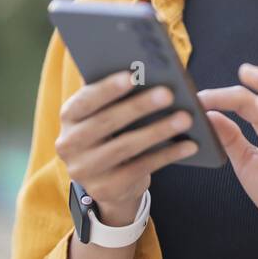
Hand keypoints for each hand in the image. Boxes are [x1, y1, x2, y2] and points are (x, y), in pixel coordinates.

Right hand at [55, 70, 198, 220]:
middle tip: (168, 94)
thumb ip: (119, 93)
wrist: (109, 181)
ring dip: (158, 130)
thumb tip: (148, 70)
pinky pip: (140, 169)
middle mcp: (69, 144)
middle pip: (105, 122)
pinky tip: (188, 145)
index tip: (132, 76)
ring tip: (185, 118)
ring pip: (124, 147)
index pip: (84, 101)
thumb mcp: (109, 113)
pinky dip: (167, 155)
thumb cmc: (114, 133)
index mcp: (69, 116)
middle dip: (138, 106)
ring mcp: (85, 170)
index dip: (106, 88)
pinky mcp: (106, 189)